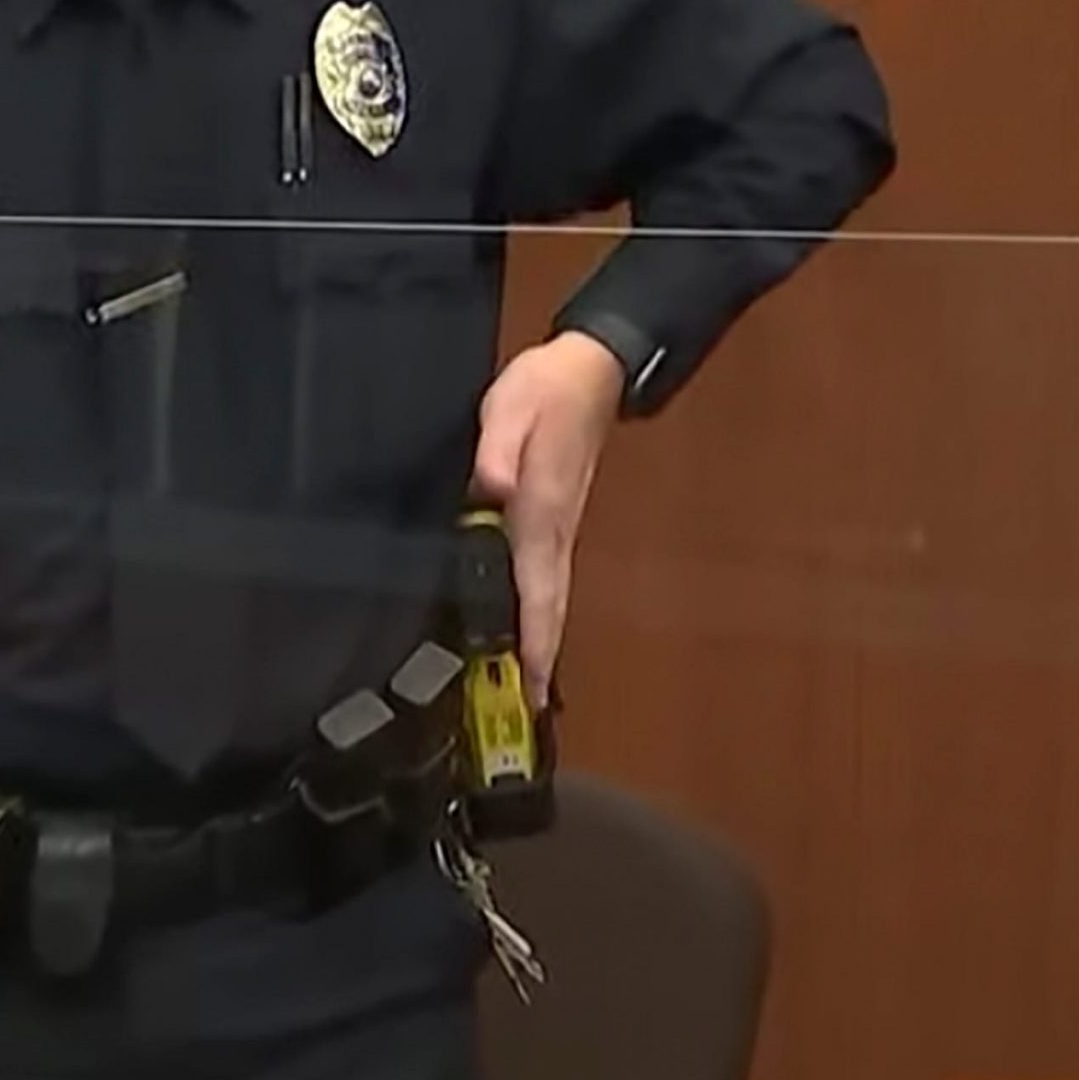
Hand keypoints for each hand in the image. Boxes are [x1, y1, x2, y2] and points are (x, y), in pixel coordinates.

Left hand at [469, 331, 627, 706]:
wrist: (589, 372)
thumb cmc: (546, 390)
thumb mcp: (508, 409)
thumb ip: (496, 450)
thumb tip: (489, 489)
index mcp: (541, 509)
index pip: (536, 585)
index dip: (534, 636)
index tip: (533, 682)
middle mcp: (555, 528)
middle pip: (548, 604)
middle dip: (541, 657)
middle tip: (530, 707)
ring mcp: (559, 527)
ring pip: (550, 596)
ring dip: (541, 641)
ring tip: (528, 688)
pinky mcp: (554, 520)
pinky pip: (546, 577)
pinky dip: (539, 612)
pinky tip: (527, 629)